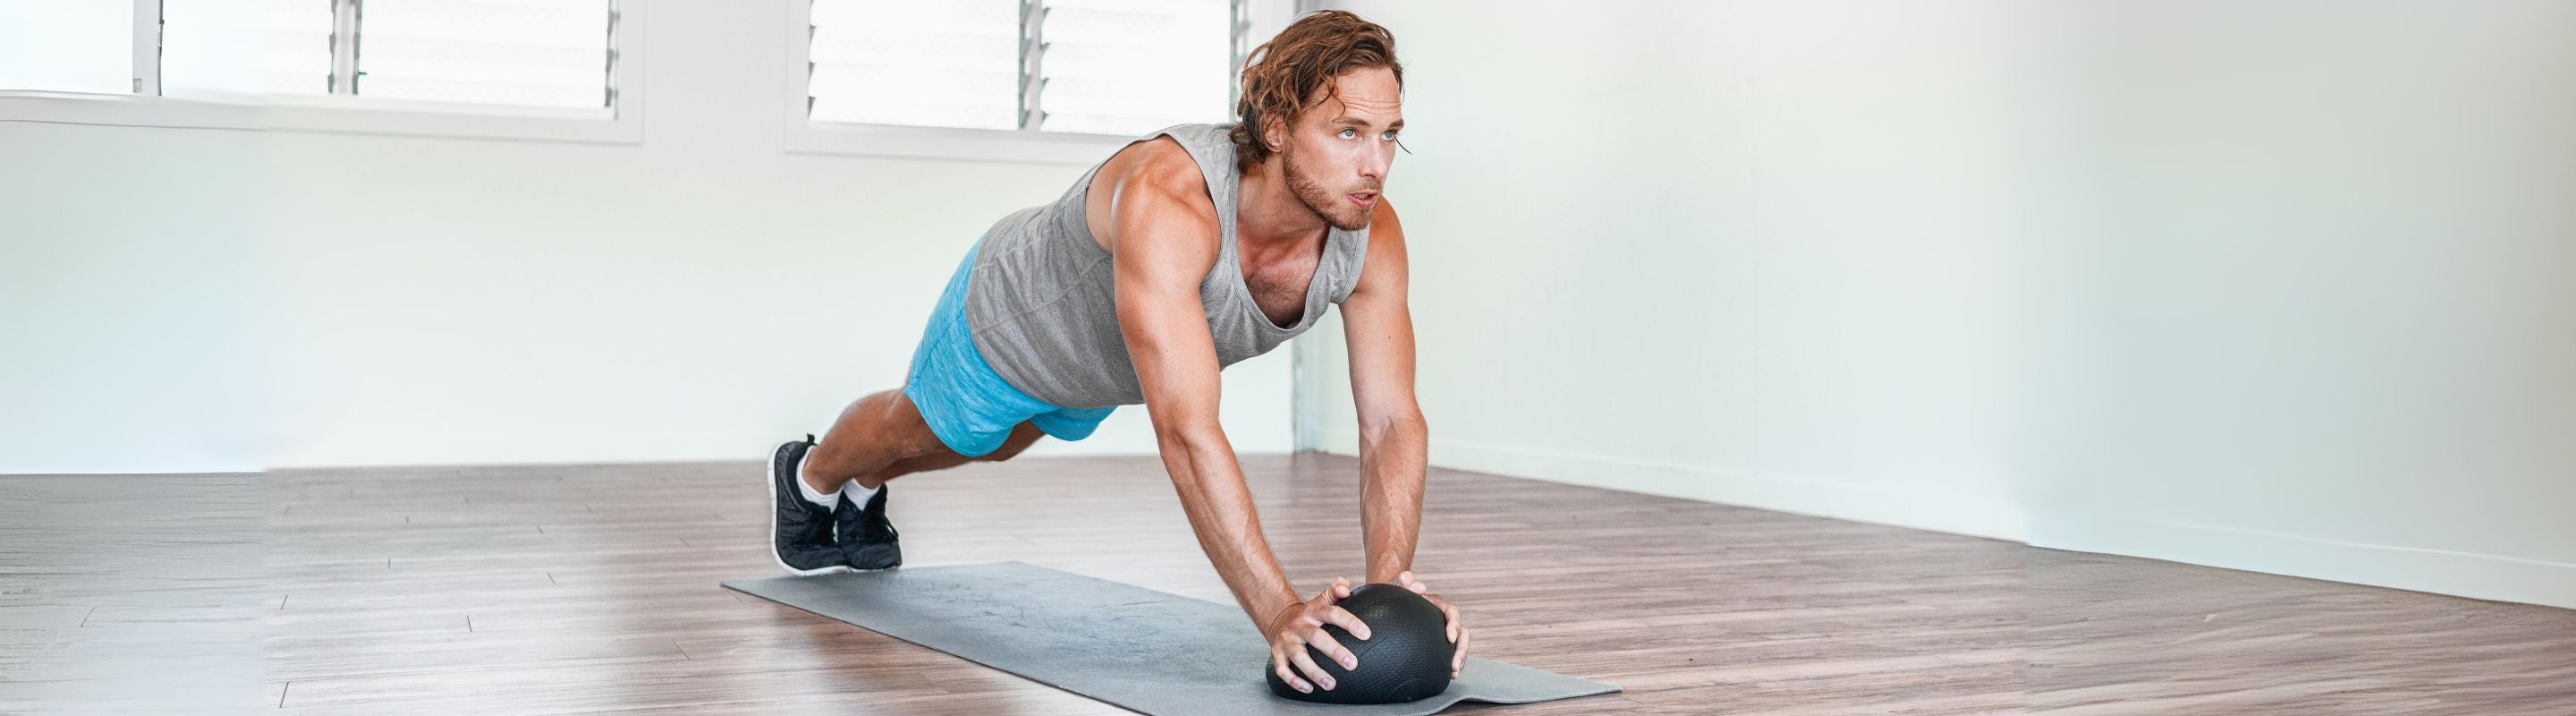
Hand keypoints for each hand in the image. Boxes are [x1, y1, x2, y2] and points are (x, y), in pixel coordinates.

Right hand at [1263, 576, 1373, 693]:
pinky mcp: (1277, 654)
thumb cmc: (1310, 613)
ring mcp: (1286, 640)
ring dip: (1315, 673)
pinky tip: (1309, 689)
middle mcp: (1298, 625)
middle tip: (1352, 664)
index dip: (1349, 622)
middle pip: (1316, 637)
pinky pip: (1283, 670)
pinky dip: (1294, 681)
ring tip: (1331, 685)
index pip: (1332, 613)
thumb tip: (1347, 588)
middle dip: (1334, 651)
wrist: (1279, 618)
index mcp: (1313, 611)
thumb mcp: (1322, 598)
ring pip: (1299, 657)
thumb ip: (1336, 590)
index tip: (1366, 634)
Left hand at [1396, 571, 1467, 678]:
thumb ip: (1406, 580)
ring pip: (1460, 644)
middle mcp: (1444, 618)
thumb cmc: (1397, 592)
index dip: (1455, 625)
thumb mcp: (1399, 584)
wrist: (1394, 600)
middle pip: (1462, 632)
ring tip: (1453, 672)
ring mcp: (1443, 630)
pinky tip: (1449, 675)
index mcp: (1439, 604)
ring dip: (1460, 658)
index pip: (1453, 613)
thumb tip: (1419, 586)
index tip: (1450, 638)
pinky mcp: (1440, 641)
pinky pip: (1451, 652)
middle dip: (1462, 648)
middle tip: (1455, 663)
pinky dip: (1453, 663)